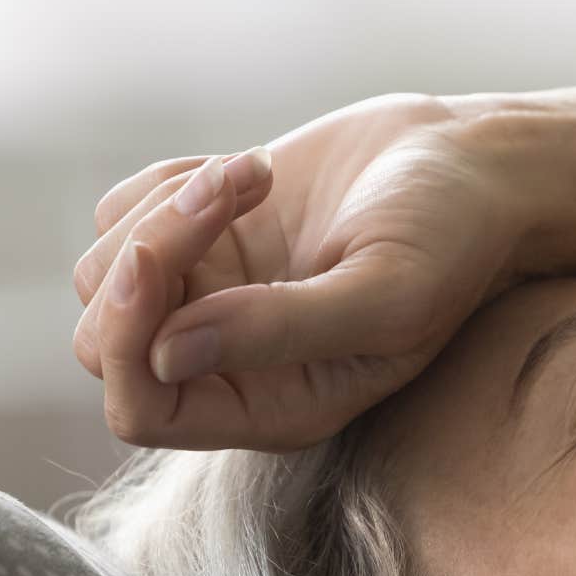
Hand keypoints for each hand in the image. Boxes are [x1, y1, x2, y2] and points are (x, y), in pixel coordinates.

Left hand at [71, 94, 531, 452]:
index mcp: (274, 407)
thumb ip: (282, 331)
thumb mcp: (388, 294)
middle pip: (107, 343)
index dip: (129, 343)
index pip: (144, 411)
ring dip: (165, 208)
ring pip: (106, 274)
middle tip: (232, 189)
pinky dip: (168, 182)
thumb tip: (166, 352)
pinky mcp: (198, 240)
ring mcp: (208, 302)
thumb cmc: (450, 239)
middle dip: (150, 256)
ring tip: (257, 173)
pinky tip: (252, 172)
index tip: (154, 258)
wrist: (469, 165)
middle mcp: (229, 367)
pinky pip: (121, 215)